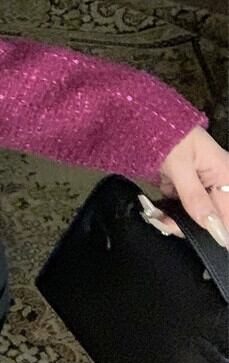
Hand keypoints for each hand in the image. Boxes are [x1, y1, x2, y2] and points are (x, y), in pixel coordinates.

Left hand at [155, 125, 228, 246]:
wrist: (141, 117)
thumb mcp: (180, 164)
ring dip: (176, 221)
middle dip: (190, 226)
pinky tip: (157, 213)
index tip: (206, 245)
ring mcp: (199, 185)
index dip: (220, 232)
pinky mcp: (183, 187)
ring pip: (195, 216)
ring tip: (157, 216)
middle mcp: (216, 182)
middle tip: (165, 222)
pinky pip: (181, 208)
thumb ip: (194, 196)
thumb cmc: (167, 134)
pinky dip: (169, 213)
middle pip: (212, 218)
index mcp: (225, 174)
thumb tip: (213, 227)